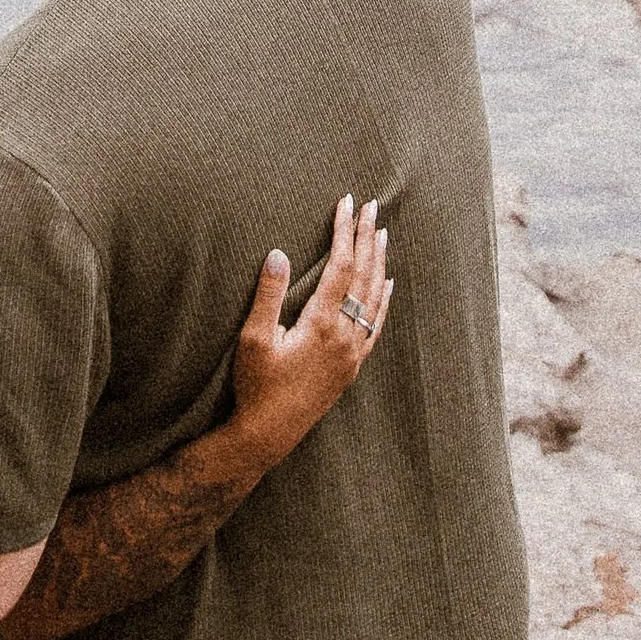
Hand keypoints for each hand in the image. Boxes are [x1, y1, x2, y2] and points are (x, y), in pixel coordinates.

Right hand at [225, 194, 392, 477]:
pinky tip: (388, 285)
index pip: (341, 266)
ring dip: (379, 263)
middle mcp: (345, 337)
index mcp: (323, 324)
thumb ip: (268, 295)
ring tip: (383, 234)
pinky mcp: (351, 367)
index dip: (345, 231)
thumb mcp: (253, 339)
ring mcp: (352, 353)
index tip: (348, 203)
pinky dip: (384, 300)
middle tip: (373, 206)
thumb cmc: (255, 387)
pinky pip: (376, 325)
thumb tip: (278, 252)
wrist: (266, 436)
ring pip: (375, 298)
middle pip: (363, 276)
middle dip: (367, 238)